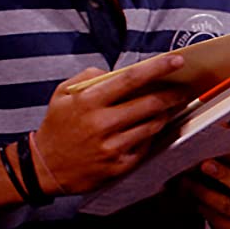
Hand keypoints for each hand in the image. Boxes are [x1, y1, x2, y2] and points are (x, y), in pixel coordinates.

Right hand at [32, 56, 190, 194]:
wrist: (44, 168)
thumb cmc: (56, 127)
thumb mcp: (62, 95)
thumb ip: (89, 77)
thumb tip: (117, 72)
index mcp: (88, 102)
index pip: (130, 79)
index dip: (157, 68)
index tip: (178, 60)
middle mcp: (101, 124)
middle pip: (149, 104)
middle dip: (173, 94)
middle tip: (185, 88)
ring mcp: (111, 147)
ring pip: (152, 125)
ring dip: (165, 114)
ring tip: (170, 106)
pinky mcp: (119, 166)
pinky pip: (145, 145)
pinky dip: (151, 135)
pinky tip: (150, 128)